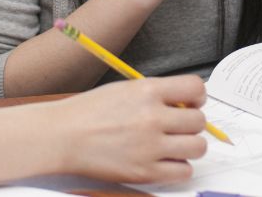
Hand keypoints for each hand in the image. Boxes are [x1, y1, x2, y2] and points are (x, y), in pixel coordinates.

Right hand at [57, 75, 208, 183]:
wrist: (62, 136)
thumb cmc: (89, 112)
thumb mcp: (125, 89)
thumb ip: (157, 94)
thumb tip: (186, 104)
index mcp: (147, 91)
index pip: (195, 88)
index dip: (198, 96)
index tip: (192, 103)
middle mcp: (152, 117)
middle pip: (199, 121)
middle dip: (191, 123)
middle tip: (177, 127)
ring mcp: (150, 146)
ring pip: (197, 147)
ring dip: (189, 146)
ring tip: (173, 144)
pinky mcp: (145, 172)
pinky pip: (183, 171)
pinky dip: (179, 167)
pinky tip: (164, 160)